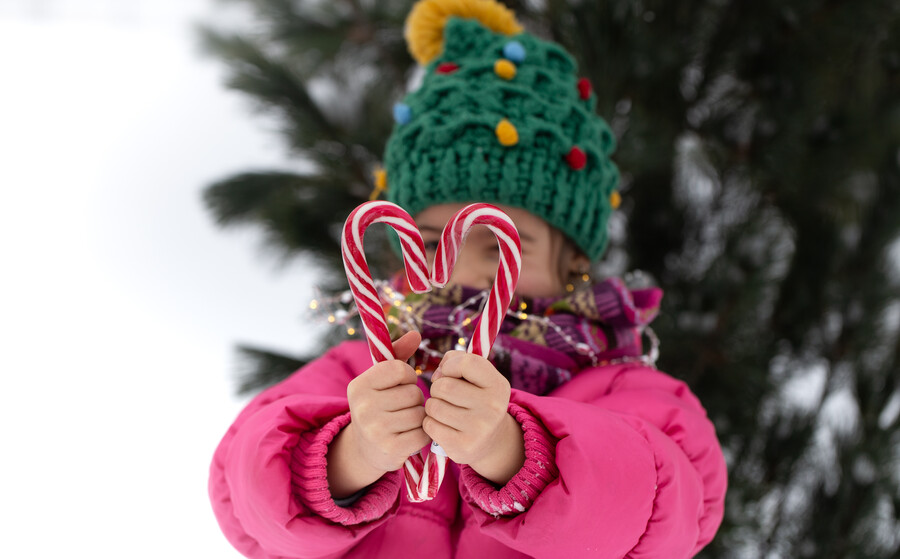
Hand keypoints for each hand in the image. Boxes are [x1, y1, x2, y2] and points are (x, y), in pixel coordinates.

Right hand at [327, 331, 429, 497]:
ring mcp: (376, 430)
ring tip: (406, 421)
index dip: (408, 376)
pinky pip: (423, 433)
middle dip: (415, 399)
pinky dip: (422, 434)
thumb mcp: (382, 380)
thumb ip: (398, 354)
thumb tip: (416, 334)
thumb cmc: (379, 406)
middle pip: (413, 392)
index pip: (401, 369)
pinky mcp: (391, 449)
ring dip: (419, 417)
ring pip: (420, 413)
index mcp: (358, 386)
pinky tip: (409, 435)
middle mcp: (363, 407)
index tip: (401, 385)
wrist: (366, 450)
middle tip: (403, 407)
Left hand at [424, 351, 524, 485]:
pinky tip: (443, 425)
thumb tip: (436, 375)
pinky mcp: (462, 447)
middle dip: (437, 388)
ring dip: (433, 406)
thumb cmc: (476, 399)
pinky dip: (430, 423)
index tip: (450, 373)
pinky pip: (429, 425)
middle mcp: (492, 407)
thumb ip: (456, 360)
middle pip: (443, 386)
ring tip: (445, 410)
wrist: (490, 441)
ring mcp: (479, 429)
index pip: (466, 363)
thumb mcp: (477, 377)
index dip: (450, 365)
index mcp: (498, 385)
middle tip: (446, 396)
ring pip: (433, 406)